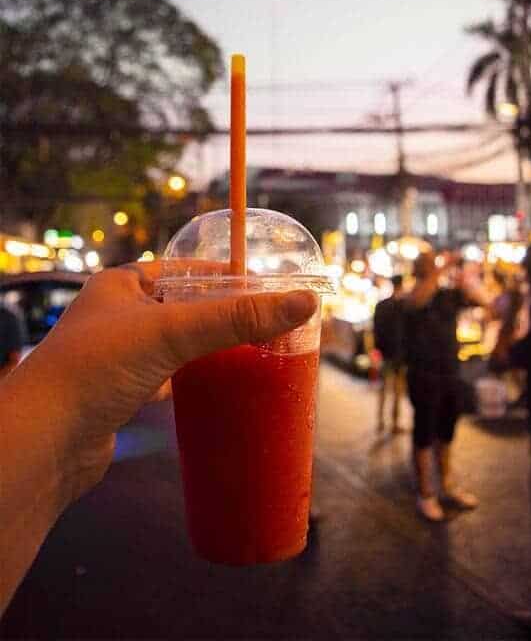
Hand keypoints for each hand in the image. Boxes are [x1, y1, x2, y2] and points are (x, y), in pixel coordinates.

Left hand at [17, 262, 318, 500]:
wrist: (43, 442)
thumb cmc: (95, 370)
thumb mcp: (172, 332)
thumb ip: (238, 318)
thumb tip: (306, 301)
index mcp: (119, 286)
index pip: (182, 270)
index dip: (222, 275)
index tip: (263, 284)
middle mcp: (116, 318)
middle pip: (184, 309)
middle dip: (224, 315)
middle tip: (268, 321)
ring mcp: (117, 359)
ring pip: (178, 347)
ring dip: (211, 349)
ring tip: (254, 351)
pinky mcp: (121, 396)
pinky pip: (169, 379)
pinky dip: (195, 380)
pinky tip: (219, 385)